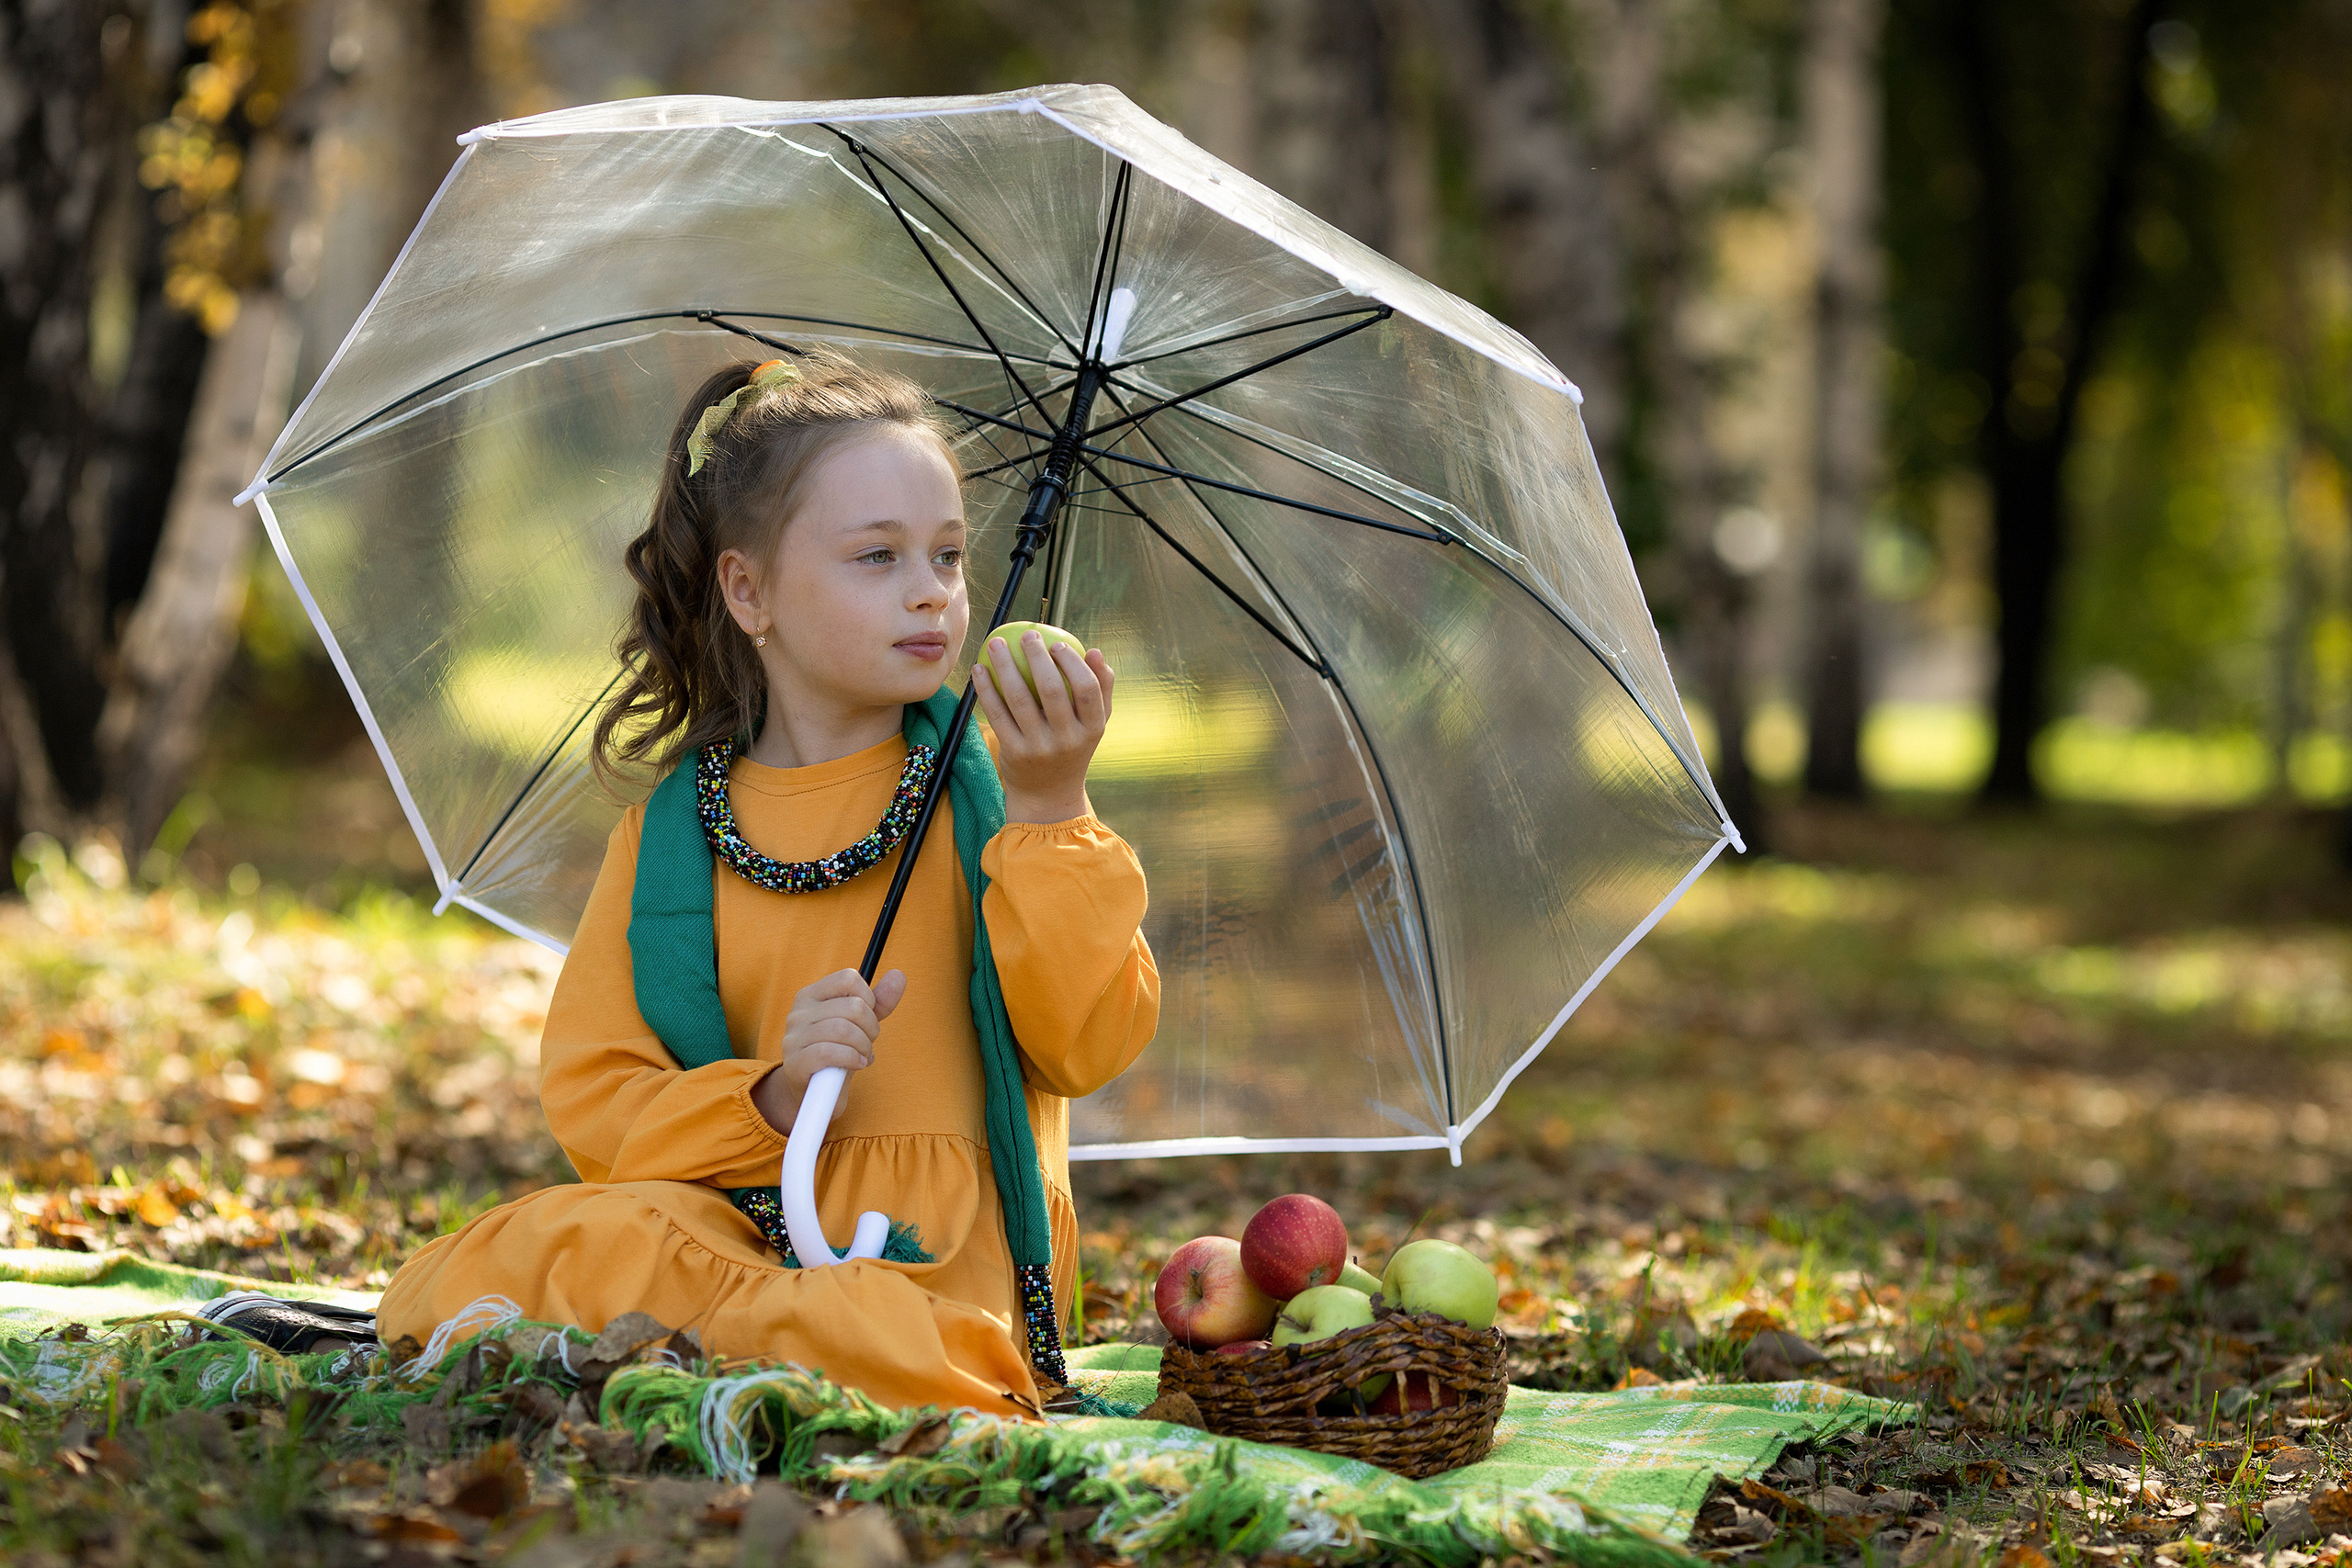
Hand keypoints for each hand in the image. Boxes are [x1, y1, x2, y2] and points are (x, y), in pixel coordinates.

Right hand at [752, 967, 906, 1134]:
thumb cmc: (838, 1052)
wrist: (815, 1094)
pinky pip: (830, 1052)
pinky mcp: (795, 1063)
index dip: (868, 998)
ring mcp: (793, 1038)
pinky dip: (852, 1058)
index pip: (848, 978)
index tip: (867, 1017)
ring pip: (843, 1029)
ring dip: (864, 1046)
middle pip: (852, 1006)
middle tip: (868, 1043)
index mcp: (811, 995)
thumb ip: (879, 1001)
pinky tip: (857, 1064)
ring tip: (864, 1055)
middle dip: (871, 1027)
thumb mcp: (859, 1025)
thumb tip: (899, 975)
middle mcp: (798, 1013)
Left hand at [970, 629, 1114, 823]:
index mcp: (1092, 729)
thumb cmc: (1072, 747)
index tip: (1057, 644)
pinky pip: (998, 715)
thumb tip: (1095, 651)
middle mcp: (1068, 740)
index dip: (1072, 663)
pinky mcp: (1014, 754)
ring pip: (1019, 699)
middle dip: (1037, 656)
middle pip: (1052, 690)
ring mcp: (1040, 748)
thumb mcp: (1094, 724)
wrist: (1048, 794)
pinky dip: (986, 689)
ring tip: (996, 643)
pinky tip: (980, 669)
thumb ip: (1100, 689)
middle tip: (1027, 634)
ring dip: (1005, 666)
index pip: (1087, 690)